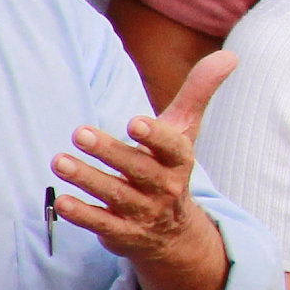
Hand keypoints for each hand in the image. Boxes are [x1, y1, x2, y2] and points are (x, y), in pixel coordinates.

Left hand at [50, 50, 233, 282]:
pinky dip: (82, 215)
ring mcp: (143, 213)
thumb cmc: (171, 167)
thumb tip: (230, 55)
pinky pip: (102, 225)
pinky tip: (62, 201)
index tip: (134, 122)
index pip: (172, 147)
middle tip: (79, 132)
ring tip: (59, 161)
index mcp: (180, 160)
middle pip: (139, 170)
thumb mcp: (185, 131)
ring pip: (116, 196)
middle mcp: (165, 188)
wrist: (173, 233)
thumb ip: (198, 91)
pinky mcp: (123, 234)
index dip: (155, 136)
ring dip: (88, 179)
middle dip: (109, 151)